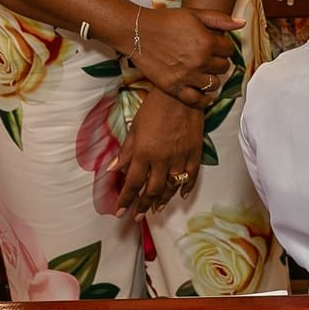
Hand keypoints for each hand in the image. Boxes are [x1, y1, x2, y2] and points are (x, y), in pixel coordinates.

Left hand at [112, 88, 203, 218]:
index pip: (132, 183)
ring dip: (162, 201)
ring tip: (156, 210)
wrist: (182, 93)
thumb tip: (113, 170)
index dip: (125, 200)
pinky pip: (191, 177)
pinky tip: (180, 196)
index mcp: (144, 153)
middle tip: (137, 216)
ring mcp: (180, 158)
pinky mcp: (195, 153)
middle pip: (152, 191)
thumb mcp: (134, 127)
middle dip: (143, 206)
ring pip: (171, 188)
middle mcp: (161, 160)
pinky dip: (186, 188)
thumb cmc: (154, 107)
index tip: (119, 212)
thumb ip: (126, 151)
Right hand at [133, 6, 238, 106]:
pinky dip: (204, 100)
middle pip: (224, 68)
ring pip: (214, 84)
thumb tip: (241, 23)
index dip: (224, 46)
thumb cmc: (166, 21)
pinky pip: (197, 101)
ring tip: (205, 72)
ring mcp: (187, 76)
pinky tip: (204, 94)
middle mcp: (199, 61)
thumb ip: (219, 18)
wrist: (137, 32)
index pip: (229, 50)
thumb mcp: (194, 14)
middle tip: (209, 58)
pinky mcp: (174, 87)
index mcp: (207, 42)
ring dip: (212, 78)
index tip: (216, 45)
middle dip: (219, 61)